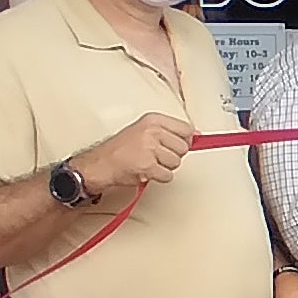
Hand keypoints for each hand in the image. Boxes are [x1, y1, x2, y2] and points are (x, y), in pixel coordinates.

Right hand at [77, 113, 193, 191]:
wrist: (101, 163)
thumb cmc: (121, 149)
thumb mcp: (145, 130)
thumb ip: (171, 131)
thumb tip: (196, 135)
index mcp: (153, 120)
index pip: (186, 129)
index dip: (184, 140)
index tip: (175, 145)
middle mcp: (152, 131)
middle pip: (183, 148)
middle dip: (172, 155)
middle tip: (156, 156)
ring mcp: (150, 148)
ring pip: (176, 163)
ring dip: (164, 167)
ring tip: (148, 163)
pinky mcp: (148, 166)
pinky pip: (168, 175)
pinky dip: (158, 177)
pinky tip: (146, 171)